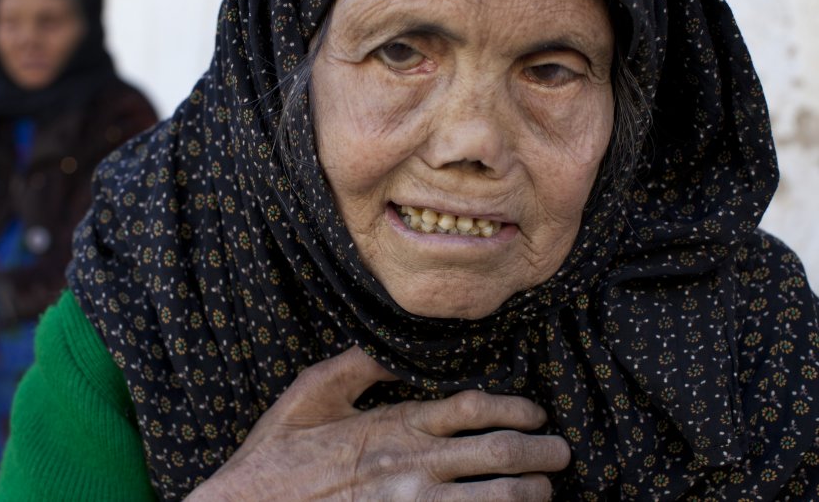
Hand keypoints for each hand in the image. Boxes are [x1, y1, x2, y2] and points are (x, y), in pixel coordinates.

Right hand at [188, 346, 569, 500]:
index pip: (476, 408)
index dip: (516, 408)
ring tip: (545, 490)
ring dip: (531, 494)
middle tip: (561, 452)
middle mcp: (414, 464)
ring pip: (497, 498)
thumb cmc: (277, 454)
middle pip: (500, 454)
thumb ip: (357, 366)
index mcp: (396, 424)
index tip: (535, 413)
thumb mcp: (310, 392)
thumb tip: (395, 351)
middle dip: (542, 453)